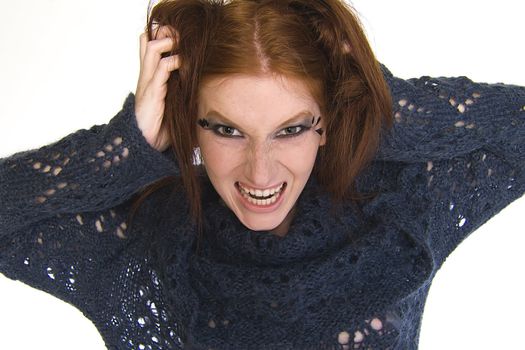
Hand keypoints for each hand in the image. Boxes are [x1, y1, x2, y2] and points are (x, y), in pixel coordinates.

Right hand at [134, 25, 180, 151]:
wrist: (147, 144)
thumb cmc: (161, 127)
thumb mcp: (174, 107)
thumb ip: (183, 97)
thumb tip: (205, 99)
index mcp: (151, 77)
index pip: (150, 46)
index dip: (163, 37)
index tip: (182, 38)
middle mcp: (147, 76)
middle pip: (148, 40)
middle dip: (166, 33)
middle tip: (183, 37)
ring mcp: (148, 82)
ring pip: (153, 49)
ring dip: (170, 42)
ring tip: (183, 45)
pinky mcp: (152, 91)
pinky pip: (162, 68)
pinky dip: (174, 61)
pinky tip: (185, 63)